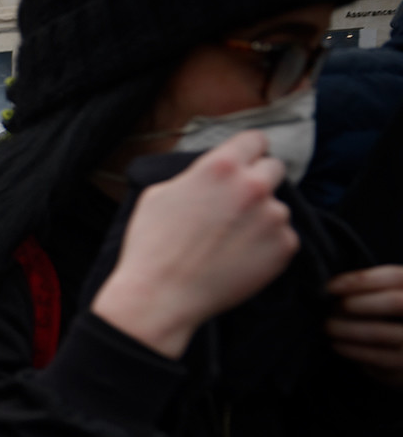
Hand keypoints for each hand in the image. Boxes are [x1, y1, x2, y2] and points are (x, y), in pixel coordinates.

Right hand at [91, 131, 296, 358]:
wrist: (161, 297)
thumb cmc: (151, 246)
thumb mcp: (159, 194)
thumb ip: (195, 176)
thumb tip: (210, 176)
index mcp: (221, 167)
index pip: (255, 139)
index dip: (247, 151)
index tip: (244, 162)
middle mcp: (254, 187)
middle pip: (274, 168)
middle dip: (257, 181)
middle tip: (236, 204)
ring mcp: (273, 218)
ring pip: (277, 207)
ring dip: (260, 217)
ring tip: (229, 241)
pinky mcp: (284, 248)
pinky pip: (282, 237)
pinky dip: (265, 246)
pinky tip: (238, 258)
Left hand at [326, 266, 402, 385]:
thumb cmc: (394, 321)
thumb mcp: (390, 300)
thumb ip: (374, 292)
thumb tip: (337, 289)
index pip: (396, 277)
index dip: (363, 279)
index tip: (331, 286)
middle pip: (396, 302)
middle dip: (358, 303)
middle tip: (333, 309)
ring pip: (382, 333)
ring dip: (348, 329)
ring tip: (329, 327)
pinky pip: (380, 359)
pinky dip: (355, 351)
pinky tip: (338, 346)